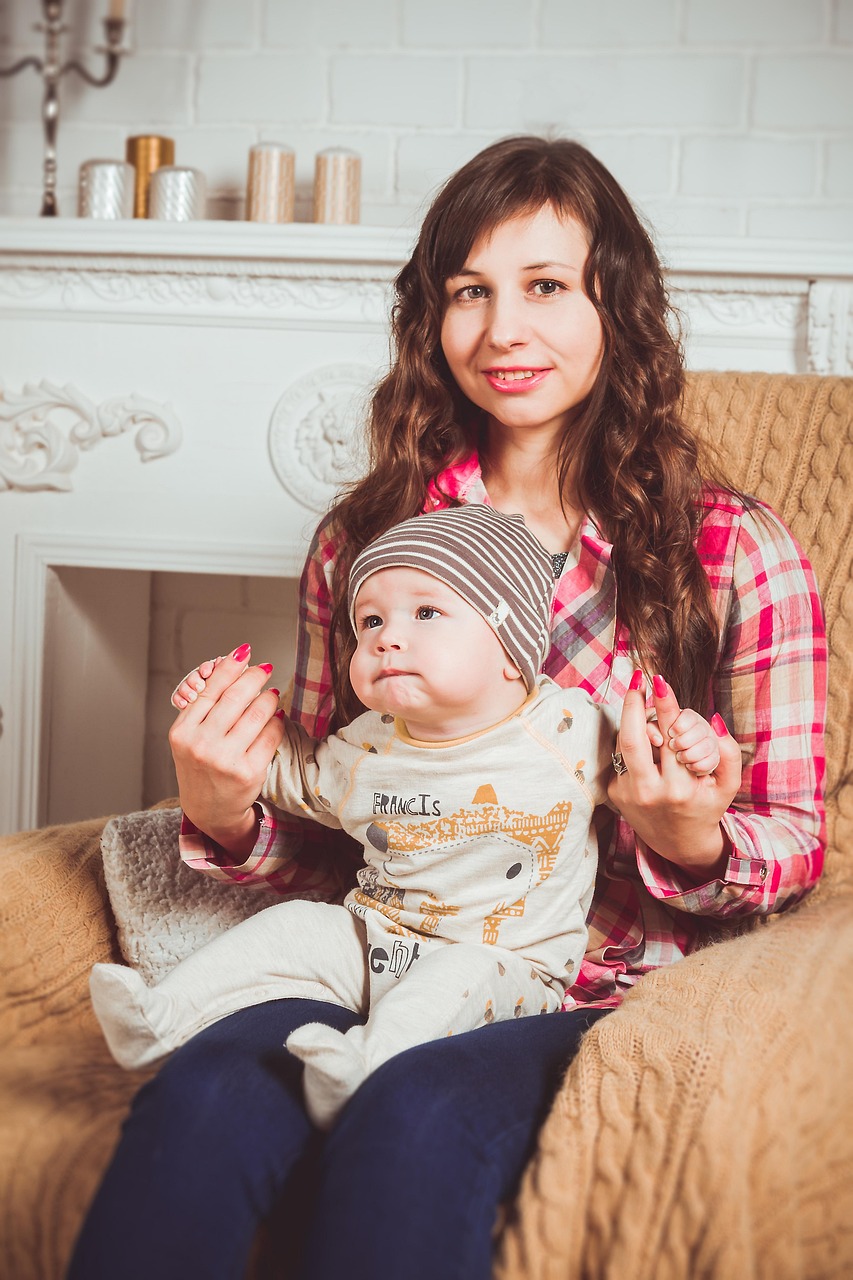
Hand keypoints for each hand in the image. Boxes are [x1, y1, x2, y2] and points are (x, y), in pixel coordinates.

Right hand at [168, 643, 283, 857]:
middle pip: (236, 696)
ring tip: (271, 694)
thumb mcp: (190, 737)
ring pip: (257, 713)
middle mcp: (201, 745)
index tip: (245, 652)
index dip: (231, 667)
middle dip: (255, 676)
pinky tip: (276, 717)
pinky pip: (271, 734)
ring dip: (269, 698)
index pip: (211, 689)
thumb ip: (206, 706)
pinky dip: (277, 721)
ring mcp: (225, 760)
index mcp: (182, 732)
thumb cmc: (201, 767)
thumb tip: (236, 664)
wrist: (209, 811)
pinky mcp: (248, 772)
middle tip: (265, 670)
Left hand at [608, 673, 741, 878]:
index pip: (670, 737)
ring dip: (633, 721)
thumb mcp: (727, 785)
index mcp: (680, 787)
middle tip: (638, 680)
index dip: (664, 706)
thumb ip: (727, 752)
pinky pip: (620, 756)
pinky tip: (643, 737)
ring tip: (646, 708)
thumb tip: (714, 717)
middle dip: (633, 704)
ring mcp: (628, 793)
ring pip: (623, 743)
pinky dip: (632, 741)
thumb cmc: (706, 806)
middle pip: (633, 738)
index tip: (658, 680)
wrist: (679, 843)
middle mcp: (650, 791)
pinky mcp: (615, 793)